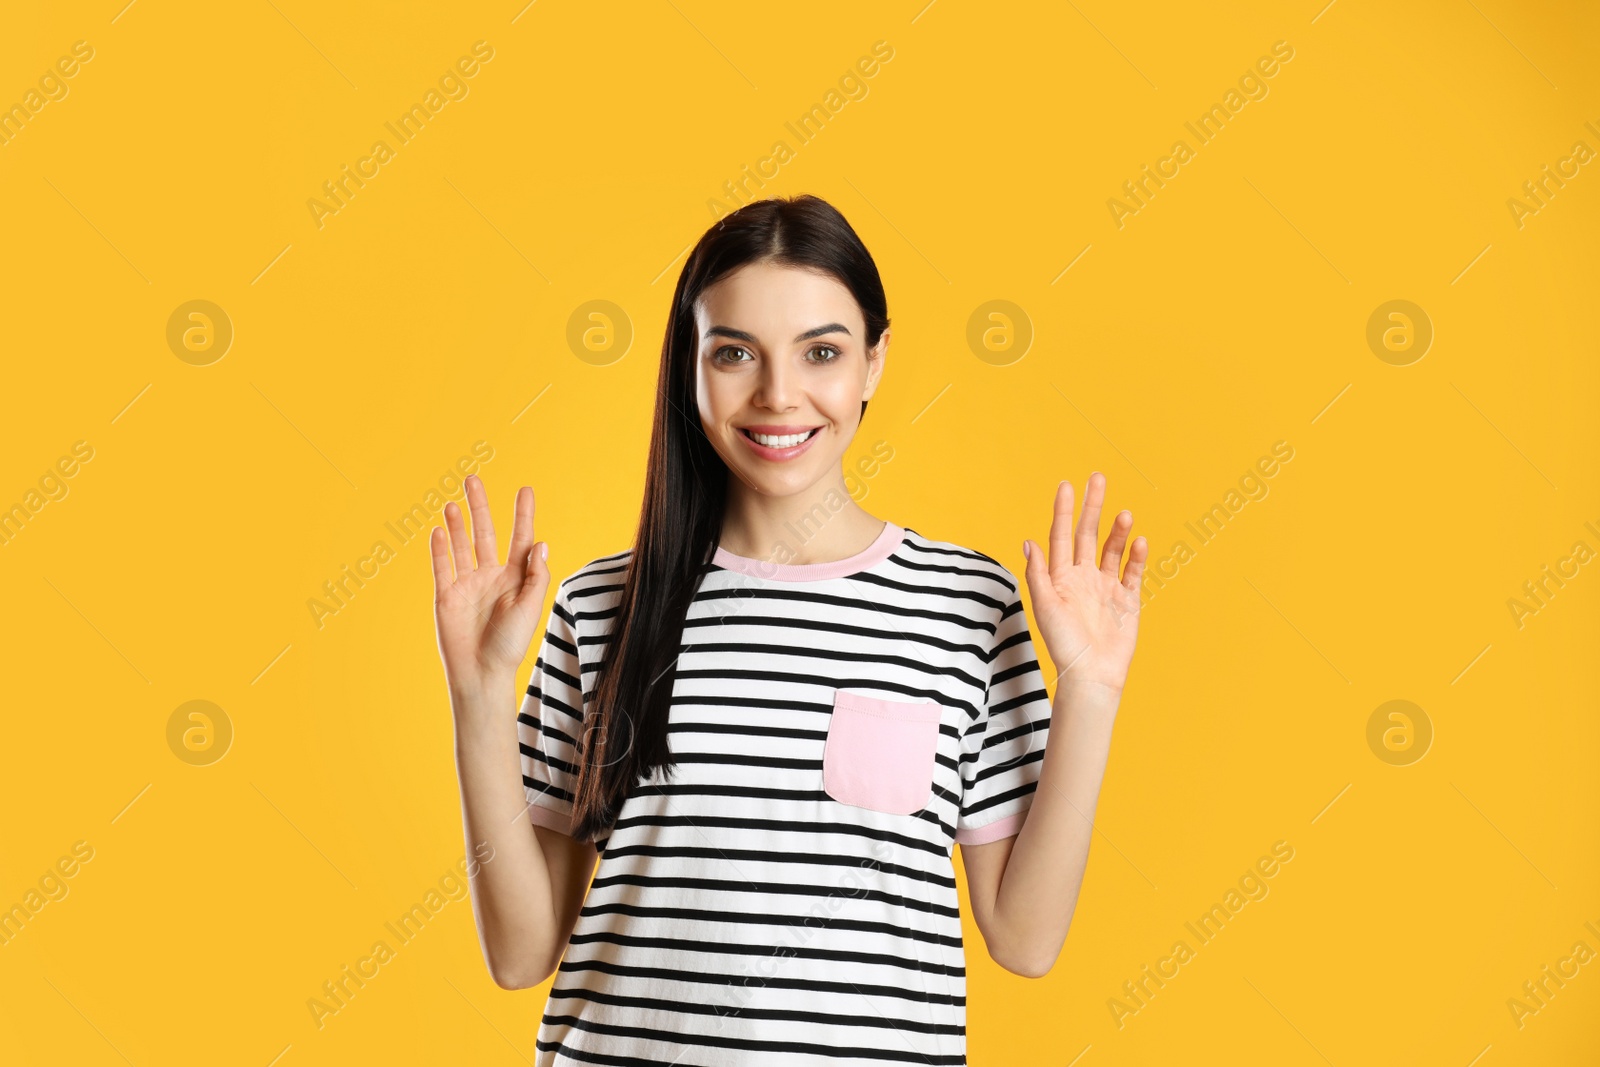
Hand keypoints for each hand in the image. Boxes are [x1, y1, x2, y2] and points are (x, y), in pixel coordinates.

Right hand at [430, 474, 550, 693]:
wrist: (481, 674)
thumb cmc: (510, 645)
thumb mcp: (531, 607)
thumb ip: (535, 575)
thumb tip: (540, 542)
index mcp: (516, 579)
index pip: (520, 539)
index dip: (523, 515)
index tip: (525, 490)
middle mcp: (491, 577)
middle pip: (485, 534)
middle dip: (480, 507)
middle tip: (473, 479)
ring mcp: (467, 585)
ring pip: (461, 546)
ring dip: (457, 523)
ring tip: (453, 501)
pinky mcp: (446, 596)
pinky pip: (442, 567)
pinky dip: (440, 548)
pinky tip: (439, 530)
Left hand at [1021, 472, 1146, 694]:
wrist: (1092, 674)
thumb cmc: (1064, 644)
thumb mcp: (1044, 606)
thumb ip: (1038, 573)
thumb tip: (1028, 541)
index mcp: (1060, 577)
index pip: (1061, 535)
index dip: (1063, 510)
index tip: (1066, 484)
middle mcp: (1083, 578)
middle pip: (1088, 534)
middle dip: (1092, 507)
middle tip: (1097, 478)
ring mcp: (1106, 587)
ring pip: (1112, 550)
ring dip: (1117, 531)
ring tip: (1123, 514)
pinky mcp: (1127, 600)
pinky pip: (1133, 572)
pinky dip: (1136, 556)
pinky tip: (1139, 541)